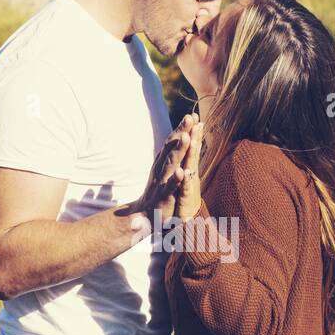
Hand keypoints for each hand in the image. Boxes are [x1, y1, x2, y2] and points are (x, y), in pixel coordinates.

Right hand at [117, 113, 197, 230]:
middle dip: (181, 132)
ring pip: (171, 164)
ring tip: (186, 137)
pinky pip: (170, 188)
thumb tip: (180, 137)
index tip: (191, 115)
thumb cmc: (157, 193)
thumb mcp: (165, 173)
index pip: (172, 143)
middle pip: (171, 148)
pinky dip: (176, 180)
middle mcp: (160, 170)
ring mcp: (161, 184)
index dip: (181, 129)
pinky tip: (183, 172)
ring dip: (178, 151)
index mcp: (162, 163)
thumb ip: (172, 156)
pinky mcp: (163, 199)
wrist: (143, 218)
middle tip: (190, 117)